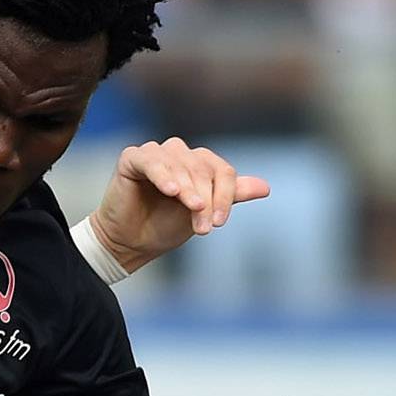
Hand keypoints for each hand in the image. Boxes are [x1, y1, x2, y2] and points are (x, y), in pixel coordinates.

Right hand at [89, 136, 271, 270]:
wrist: (130, 242)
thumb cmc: (165, 226)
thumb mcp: (203, 213)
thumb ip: (231, 196)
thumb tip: (266, 187)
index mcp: (199, 164)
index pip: (222, 171)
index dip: (225, 196)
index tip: (219, 224)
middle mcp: (179, 153)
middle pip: (202, 169)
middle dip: (206, 199)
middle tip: (203, 228)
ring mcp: (156, 153)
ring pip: (180, 164)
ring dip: (188, 188)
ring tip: (190, 209)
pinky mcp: (133, 158)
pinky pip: (152, 160)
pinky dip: (163, 174)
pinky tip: (171, 191)